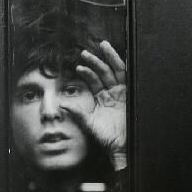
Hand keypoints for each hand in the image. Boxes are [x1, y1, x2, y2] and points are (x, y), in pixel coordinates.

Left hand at [62, 41, 126, 170]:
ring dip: (109, 57)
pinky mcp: (131, 94)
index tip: (78, 67)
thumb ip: (76, 112)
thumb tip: (61, 103)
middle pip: (104, 72)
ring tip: (102, 46)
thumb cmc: (105, 137)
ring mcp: (122, 92)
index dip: (87, 72)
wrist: (120, 145)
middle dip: (96, 61)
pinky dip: (122, 65)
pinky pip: (126, 76)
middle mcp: (112, 93)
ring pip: (116, 70)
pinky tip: (115, 56)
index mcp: (102, 98)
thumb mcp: (88, 123)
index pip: (94, 80)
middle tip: (86, 52)